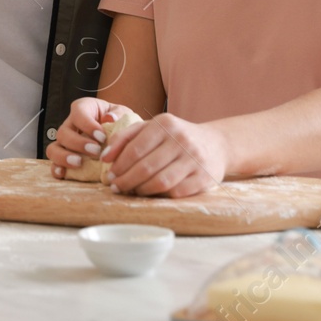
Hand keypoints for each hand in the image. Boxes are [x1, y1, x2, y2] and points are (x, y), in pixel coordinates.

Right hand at [46, 97, 130, 179]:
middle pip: (63, 132)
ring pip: (53, 148)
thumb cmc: (118, 122)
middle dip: (78, 143)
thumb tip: (110, 119)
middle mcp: (70, 125)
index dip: (87, 125)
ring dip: (64, 156)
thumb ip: (119, 114)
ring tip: (79, 163)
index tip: (102, 137)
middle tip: (95, 151)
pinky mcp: (64, 158)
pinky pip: (54, 163)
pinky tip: (64, 173)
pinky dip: (56, 169)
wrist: (120, 137)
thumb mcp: (122, 113)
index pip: (78, 112)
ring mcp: (65, 143)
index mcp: (83, 109)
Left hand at [100, 113, 227, 196]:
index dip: (119, 165)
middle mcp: (181, 139)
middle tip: (116, 187)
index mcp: (165, 124)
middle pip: (146, 167)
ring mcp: (194, 159)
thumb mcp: (152, 128)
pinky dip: (160, 196)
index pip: (135, 148)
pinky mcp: (204, 177)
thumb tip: (104, 157)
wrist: (216, 144)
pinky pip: (177, 192)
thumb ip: (125, 138)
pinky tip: (152, 195)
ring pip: (161, 182)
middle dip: (126, 180)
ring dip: (141, 190)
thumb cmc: (175, 137)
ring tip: (132, 191)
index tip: (109, 175)